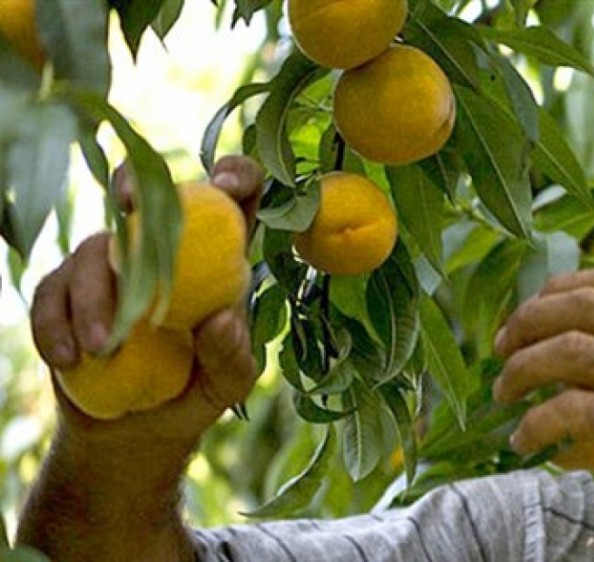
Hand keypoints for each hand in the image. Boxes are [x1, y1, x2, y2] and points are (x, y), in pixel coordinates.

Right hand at [30, 155, 263, 445]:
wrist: (135, 431)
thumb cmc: (195, 394)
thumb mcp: (227, 384)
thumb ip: (233, 357)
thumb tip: (221, 319)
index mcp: (218, 255)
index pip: (237, 196)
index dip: (236, 174)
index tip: (225, 187)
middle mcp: (163, 247)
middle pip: (150, 191)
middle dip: (138, 183)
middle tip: (131, 203)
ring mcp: (111, 264)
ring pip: (96, 248)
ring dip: (94, 296)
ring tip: (101, 349)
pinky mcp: (67, 291)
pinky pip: (52, 290)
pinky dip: (54, 322)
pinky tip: (68, 358)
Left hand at [492, 268, 593, 560]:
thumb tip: (538, 335)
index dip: (558, 289)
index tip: (522, 319)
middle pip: (585, 306)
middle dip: (529, 322)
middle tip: (501, 352)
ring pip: (573, 350)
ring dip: (523, 369)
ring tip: (503, 395)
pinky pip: (574, 408)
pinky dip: (536, 421)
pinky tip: (523, 439)